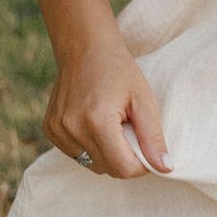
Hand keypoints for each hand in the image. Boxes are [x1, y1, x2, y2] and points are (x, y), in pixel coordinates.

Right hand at [46, 39, 170, 176]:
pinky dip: (90, 146)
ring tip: (111, 125)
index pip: (123, 168)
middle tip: (129, 130)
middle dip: (124, 158)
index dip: (140, 164)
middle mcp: (72, 128)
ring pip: (91, 164)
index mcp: (97, 121)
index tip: (146, 147)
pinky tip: (94, 123)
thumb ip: (153, 137)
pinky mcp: (50, 130)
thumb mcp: (144, 100)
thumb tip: (165, 168)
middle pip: (107, 169)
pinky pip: (76, 155)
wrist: (84, 47)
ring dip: (106, 154)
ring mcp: (57, 130)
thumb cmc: (119, 70)